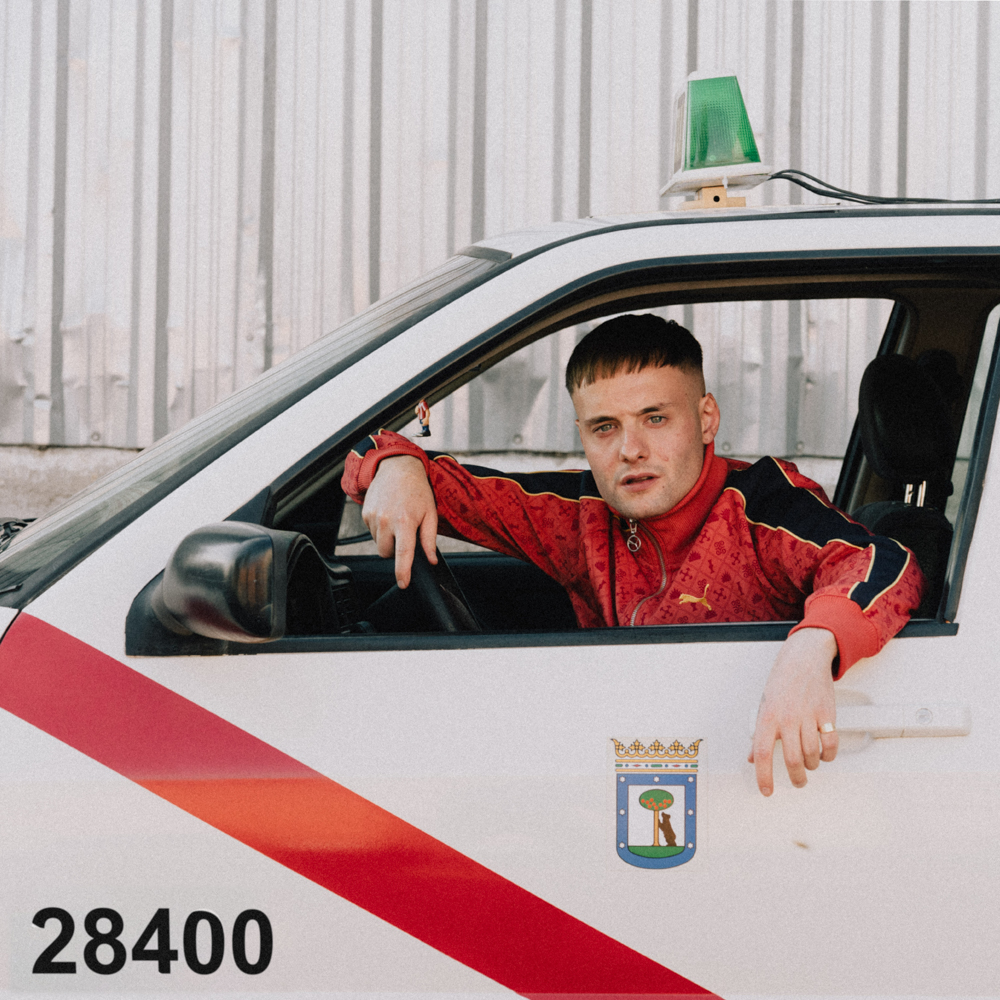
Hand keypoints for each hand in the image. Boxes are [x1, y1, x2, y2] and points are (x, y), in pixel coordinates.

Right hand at [361, 455, 437, 587]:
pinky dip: (380, 529)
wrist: (397, 468)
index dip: (402, 572)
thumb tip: (430, 560)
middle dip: (395, 550)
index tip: (403, 584)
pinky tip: (389, 514)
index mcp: (405, 522)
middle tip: (405, 533)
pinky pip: (372, 532)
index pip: (402, 554)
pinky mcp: (365, 514)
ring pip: (378, 543)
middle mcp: (386, 521)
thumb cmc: (417, 491)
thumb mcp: (430, 514)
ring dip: (388, 539)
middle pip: (386, 553)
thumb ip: (429, 540)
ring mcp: (373, 517)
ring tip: (398, 519)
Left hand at [748, 627, 838, 795]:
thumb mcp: (764, 706)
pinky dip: (828, 755)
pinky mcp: (826, 714)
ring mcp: (808, 717)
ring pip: (811, 755)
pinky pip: (830, 744)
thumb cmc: (782, 682)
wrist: (804, 660)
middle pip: (792, 760)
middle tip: (797, 782)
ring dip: (811, 766)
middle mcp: (787, 718)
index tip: (766, 791)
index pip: (762, 753)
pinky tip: (824, 755)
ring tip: (809, 765)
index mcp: (768, 717)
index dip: (763, 776)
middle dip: (795, 777)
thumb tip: (752, 757)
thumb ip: (759, 733)